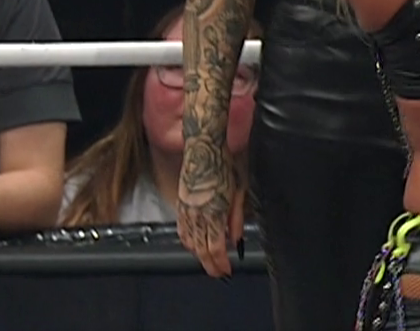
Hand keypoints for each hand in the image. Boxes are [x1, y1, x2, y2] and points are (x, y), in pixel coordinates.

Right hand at [176, 140, 245, 278]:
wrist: (204, 146)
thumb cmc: (224, 164)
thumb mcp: (239, 191)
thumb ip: (236, 219)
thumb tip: (235, 240)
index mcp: (214, 211)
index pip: (215, 248)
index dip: (220, 264)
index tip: (226, 270)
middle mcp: (198, 213)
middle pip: (200, 249)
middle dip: (210, 265)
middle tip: (219, 272)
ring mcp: (186, 209)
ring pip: (189, 242)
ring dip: (199, 255)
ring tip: (209, 261)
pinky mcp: (180, 203)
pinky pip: (181, 229)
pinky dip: (187, 241)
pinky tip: (193, 245)